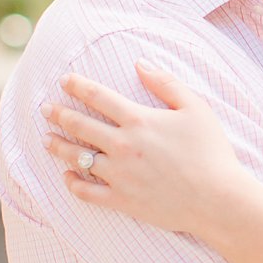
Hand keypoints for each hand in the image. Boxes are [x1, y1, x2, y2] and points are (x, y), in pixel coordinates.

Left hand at [40, 61, 247, 236]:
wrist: (218, 200)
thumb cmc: (211, 152)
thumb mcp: (195, 108)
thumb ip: (166, 83)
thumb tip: (140, 63)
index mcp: (138, 121)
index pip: (98, 97)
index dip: (77, 86)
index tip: (64, 80)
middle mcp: (123, 146)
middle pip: (80, 125)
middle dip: (59, 114)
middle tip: (45, 109)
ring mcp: (119, 175)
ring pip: (77, 158)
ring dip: (58, 147)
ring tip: (46, 140)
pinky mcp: (122, 200)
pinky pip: (87, 192)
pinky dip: (73, 184)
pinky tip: (66, 177)